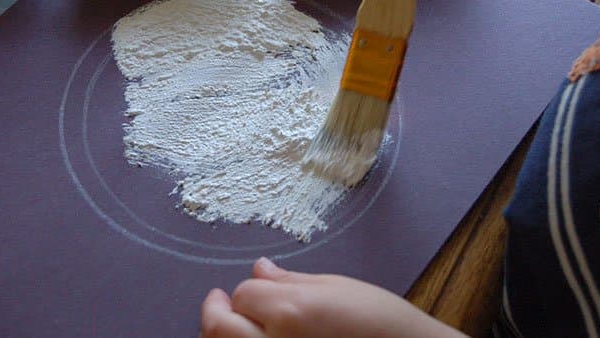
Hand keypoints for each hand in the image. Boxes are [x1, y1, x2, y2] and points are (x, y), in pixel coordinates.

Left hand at [201, 257, 467, 337]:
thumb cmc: (383, 325)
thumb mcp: (339, 289)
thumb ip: (291, 281)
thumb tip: (259, 269)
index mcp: (292, 312)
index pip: (244, 294)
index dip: (251, 291)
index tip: (257, 289)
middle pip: (219, 327)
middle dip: (215, 310)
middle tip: (218, 302)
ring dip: (223, 334)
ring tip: (234, 324)